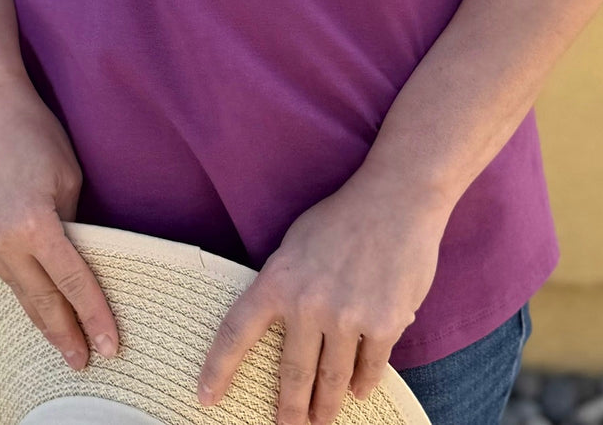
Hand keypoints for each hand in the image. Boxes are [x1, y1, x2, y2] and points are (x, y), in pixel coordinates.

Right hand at [0, 69, 119, 371]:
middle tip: (83, 362)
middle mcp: (0, 238)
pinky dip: (16, 283)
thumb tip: (79, 254)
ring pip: (14, 287)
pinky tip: (30, 295)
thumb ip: (72, 221)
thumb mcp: (68, 175)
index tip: (111, 345)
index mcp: (34, 223)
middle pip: (38, 299)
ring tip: (61, 339)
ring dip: (38, 314)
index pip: (73, 282)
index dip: (94, 316)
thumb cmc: (36, 129)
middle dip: (63, 333)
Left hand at [195, 168, 447, 424]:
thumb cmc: (343, 217)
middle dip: (290, 410)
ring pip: (332, 379)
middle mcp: (308, 305)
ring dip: (327, 406)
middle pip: (293, 374)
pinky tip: (360, 390)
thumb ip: (286, 283)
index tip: (205, 397)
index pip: (237, 332)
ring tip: (322, 419)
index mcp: (278, 280)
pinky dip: (365, 383)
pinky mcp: (383, 324)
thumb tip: (283, 319)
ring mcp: (347, 317)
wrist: (396, 199)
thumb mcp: (296, 243)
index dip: (218, 369)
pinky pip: (370, 368)